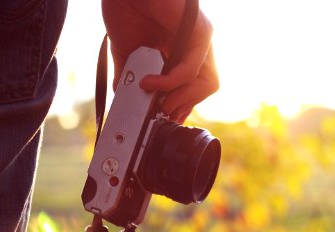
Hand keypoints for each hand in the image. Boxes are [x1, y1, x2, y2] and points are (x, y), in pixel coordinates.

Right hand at [102, 0, 218, 122]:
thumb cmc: (125, 11)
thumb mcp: (127, 54)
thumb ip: (131, 77)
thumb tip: (127, 101)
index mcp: (180, 53)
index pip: (192, 88)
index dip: (181, 107)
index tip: (163, 118)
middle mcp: (195, 47)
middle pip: (206, 89)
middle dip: (184, 106)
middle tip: (162, 113)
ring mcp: (200, 40)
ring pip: (208, 84)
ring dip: (182, 100)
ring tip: (160, 105)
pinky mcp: (200, 32)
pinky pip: (191, 69)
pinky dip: (170, 83)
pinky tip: (150, 83)